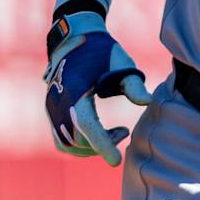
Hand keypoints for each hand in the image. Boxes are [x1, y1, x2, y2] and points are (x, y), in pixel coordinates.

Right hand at [42, 10, 152, 165]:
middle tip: (124, 132)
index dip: (101, 145)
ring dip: (90, 147)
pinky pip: (62, 139)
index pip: (86, 125)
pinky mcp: (51, 111)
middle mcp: (58, 102)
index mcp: (75, 90)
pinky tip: (100, 133)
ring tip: (115, 133)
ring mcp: (51, 108)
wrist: (74, 38)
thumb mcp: (121, 63)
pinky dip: (80, 144)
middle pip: (77, 140)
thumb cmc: (101, 50)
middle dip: (101, 145)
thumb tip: (148, 102)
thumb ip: (134, 84)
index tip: (117, 161)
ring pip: (67, 144)